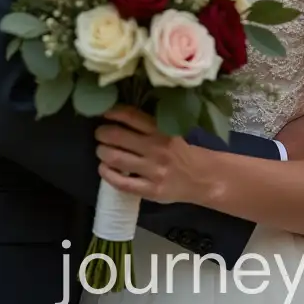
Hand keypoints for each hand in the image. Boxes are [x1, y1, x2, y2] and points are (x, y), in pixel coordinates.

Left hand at [94, 106, 211, 205]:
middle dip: (103, 133)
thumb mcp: (172, 132)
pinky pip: (122, 183)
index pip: (132, 116)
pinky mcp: (151, 190)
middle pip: (119, 136)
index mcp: (162, 131)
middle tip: (99, 134)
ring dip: (102, 152)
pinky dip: (107, 174)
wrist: (204, 178)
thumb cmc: (184, 152)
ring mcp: (153, 170)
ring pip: (117, 158)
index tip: (104, 113)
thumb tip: (122, 117)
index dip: (113, 113)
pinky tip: (103, 169)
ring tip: (101, 150)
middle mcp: (156, 148)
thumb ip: (151, 126)